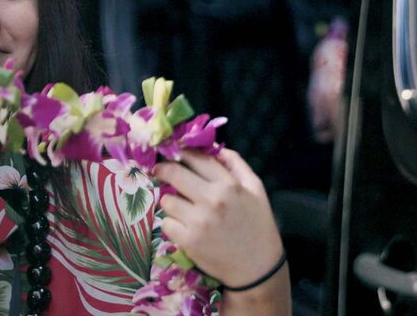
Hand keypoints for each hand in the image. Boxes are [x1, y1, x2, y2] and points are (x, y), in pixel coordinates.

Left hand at [154, 148, 283, 287]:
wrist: (257, 268)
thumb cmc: (258, 226)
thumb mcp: (256, 190)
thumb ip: (238, 165)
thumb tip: (216, 148)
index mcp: (229, 185)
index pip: (197, 158)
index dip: (182, 152)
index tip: (174, 152)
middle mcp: (211, 200)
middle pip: (174, 173)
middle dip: (163, 169)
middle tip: (158, 170)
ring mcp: (198, 221)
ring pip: (167, 199)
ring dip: (171, 201)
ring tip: (181, 207)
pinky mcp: (188, 240)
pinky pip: (166, 223)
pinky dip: (172, 224)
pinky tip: (183, 227)